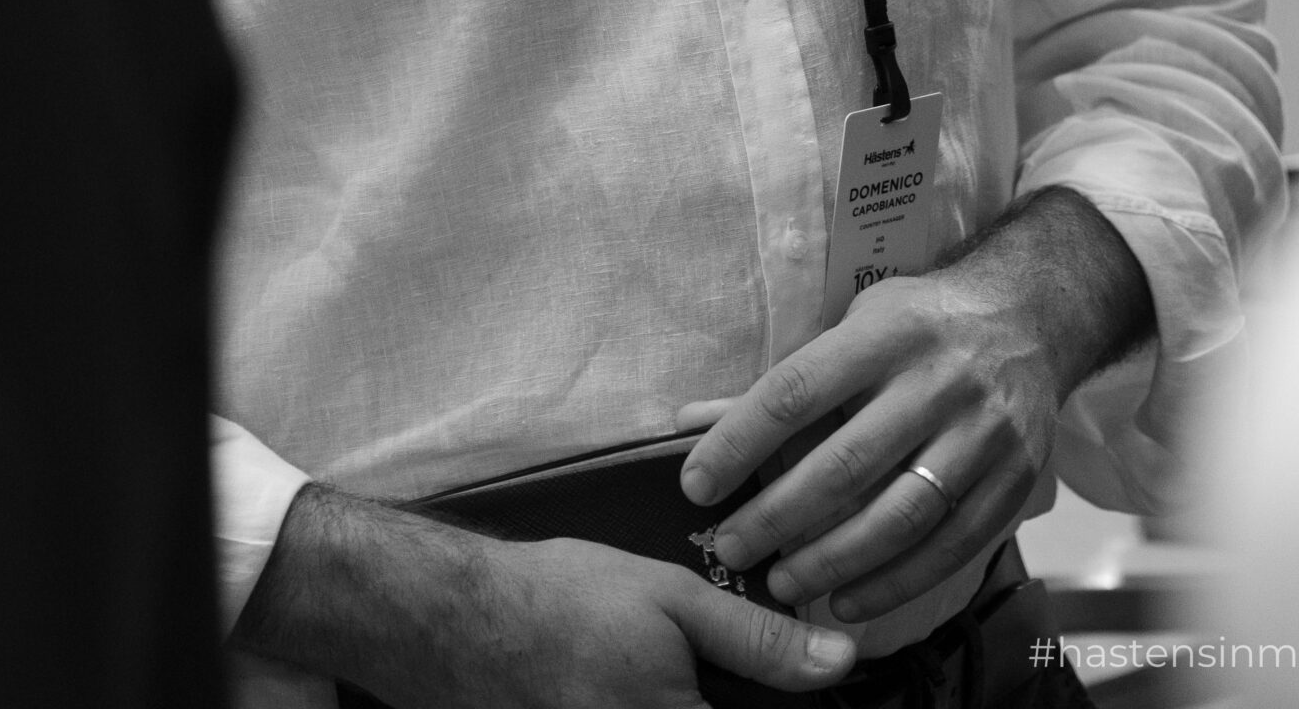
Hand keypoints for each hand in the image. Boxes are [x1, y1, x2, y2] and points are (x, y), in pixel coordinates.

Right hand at [232, 480, 857, 707]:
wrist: (456, 622)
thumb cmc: (563, 601)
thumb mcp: (670, 600)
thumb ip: (758, 640)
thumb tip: (842, 660)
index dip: (793, 707)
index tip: (805, 687)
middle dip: (735, 696)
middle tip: (707, 664)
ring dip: (690, 696)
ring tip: (667, 668)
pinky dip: (660, 701)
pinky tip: (632, 673)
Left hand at [678, 188, 1152, 624]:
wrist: (1028, 317)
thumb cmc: (917, 324)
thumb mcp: (851, 326)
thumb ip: (782, 383)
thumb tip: (694, 420)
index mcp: (885, 331)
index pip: (798, 389)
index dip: (741, 441)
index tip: (697, 485)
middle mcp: (939, 380)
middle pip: (847, 462)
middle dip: (780, 516)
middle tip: (733, 549)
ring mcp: (984, 433)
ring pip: (900, 515)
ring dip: (833, 561)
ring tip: (782, 583)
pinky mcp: (1015, 480)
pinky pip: (951, 547)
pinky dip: (895, 583)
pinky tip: (848, 600)